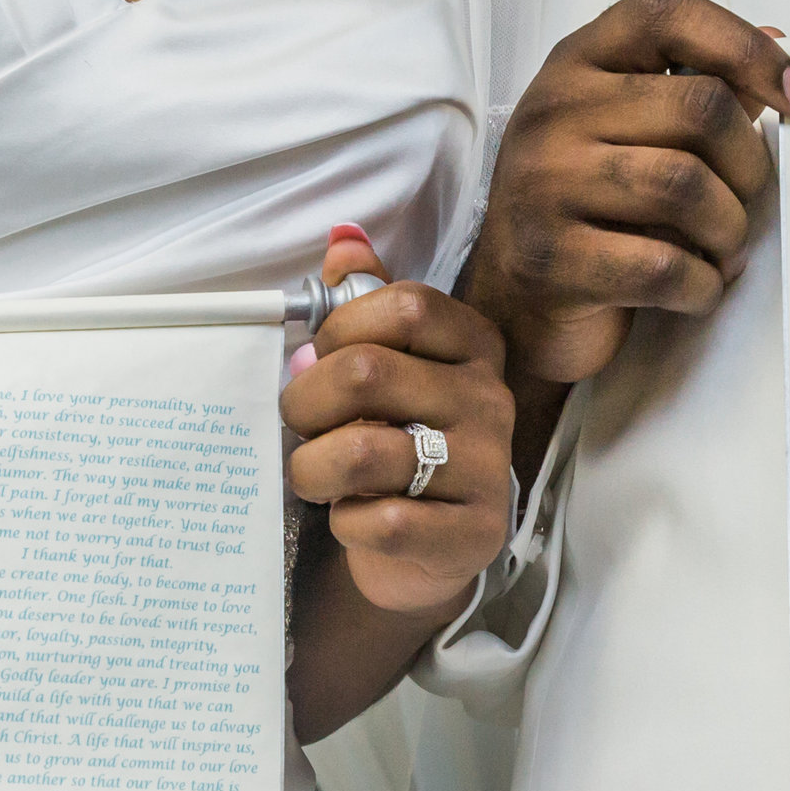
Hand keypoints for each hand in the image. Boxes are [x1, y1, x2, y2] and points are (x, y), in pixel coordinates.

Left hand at [280, 228, 511, 615]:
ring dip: (312, 467)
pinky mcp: (473, 535)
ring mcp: (488, 469)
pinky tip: (353, 518)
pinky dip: (347, 523)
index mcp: (473, 346)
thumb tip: (342, 238)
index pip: (404, 305)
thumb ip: (365, 302)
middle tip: (298, 424)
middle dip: (304, 402)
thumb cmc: (398, 443)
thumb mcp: (388, 367)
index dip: (338, 329)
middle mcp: (491, 399)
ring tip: (314, 474)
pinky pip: (383, 522)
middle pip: (367, 373)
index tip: (318, 358)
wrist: (426, 552)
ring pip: (362, 452)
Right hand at [461, 0, 789, 385]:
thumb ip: (697, 88)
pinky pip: (663, 267)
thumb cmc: (587, 210)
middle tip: (749, 201)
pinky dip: (701, 286)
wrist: (513, 304)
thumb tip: (780, 41)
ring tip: (725, 250)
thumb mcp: (629, 133)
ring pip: (686, 187)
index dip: (745, 47)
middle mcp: (552, 113)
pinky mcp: (552, 261)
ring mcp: (544, 185)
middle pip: (699, 107)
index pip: (666, 15)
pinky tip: (697, 289)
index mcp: (575, 65)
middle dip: (749, 165)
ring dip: (729, 230)